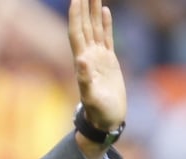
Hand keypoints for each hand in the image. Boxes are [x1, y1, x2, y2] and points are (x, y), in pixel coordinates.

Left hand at [68, 0, 126, 132]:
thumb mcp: (92, 98)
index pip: (77, 33)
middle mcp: (88, 56)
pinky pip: (106, 37)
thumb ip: (85, 80)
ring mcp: (98, 57)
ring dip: (93, 11)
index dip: (76, 16)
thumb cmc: (99, 112)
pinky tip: (104, 10)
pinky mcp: (109, 61)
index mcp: (82, 62)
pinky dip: (105, 23)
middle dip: (83, 7)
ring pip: (95, 28)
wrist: (106, 120)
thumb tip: (81, 60)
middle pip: (84, 26)